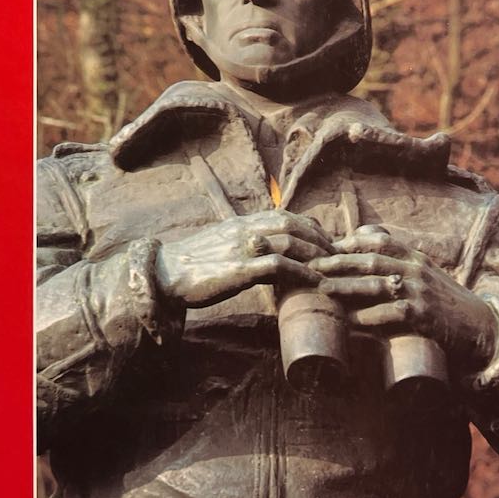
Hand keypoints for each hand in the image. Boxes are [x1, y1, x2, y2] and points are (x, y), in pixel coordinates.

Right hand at [155, 210, 332, 308]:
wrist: (161, 274)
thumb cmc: (190, 264)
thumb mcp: (220, 244)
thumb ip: (242, 241)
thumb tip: (260, 247)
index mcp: (242, 223)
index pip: (285, 215)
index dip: (310, 227)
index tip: (325, 241)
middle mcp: (245, 229)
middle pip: (294, 225)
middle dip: (320, 240)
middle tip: (337, 256)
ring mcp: (242, 248)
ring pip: (290, 241)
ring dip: (316, 255)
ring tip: (332, 269)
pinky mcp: (239, 270)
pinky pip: (278, 266)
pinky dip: (301, 272)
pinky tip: (314, 282)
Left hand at [309, 225, 496, 370]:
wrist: (480, 327)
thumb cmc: (446, 303)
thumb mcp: (426, 275)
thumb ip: (400, 264)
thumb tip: (365, 258)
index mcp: (414, 257)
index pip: (378, 240)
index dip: (349, 242)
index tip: (324, 246)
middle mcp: (416, 269)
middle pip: (370, 259)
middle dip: (338, 262)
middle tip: (311, 265)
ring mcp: (420, 291)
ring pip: (375, 284)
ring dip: (345, 287)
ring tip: (321, 290)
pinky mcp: (424, 315)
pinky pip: (390, 313)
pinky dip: (367, 318)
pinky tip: (349, 322)